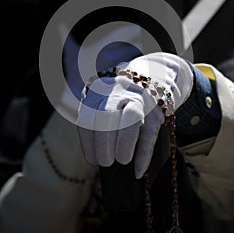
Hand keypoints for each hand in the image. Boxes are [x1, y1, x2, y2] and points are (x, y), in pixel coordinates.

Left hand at [77, 52, 193, 177]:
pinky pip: (150, 132)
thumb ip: (97, 120)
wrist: (152, 75)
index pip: (88, 118)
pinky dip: (143, 154)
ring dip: (124, 145)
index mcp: (99, 91)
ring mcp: (140, 97)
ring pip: (131, 118)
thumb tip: (97, 157)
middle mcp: (118, 91)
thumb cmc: (122, 98)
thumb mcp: (105, 101)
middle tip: (106, 162)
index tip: (93, 160)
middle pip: (106, 116)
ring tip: (122, 161)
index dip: (89, 144)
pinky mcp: (157, 108)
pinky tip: (138, 170)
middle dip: (104, 144)